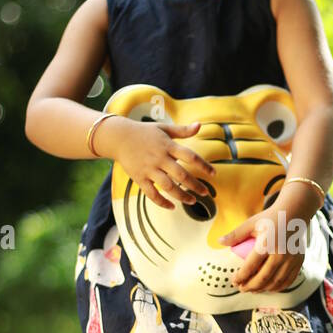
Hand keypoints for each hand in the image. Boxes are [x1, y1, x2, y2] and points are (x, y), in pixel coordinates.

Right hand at [101, 116, 217, 209]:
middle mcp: (159, 158)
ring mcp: (149, 169)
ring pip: (168, 187)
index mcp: (168, 146)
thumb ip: (182, 130)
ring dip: (182, 196)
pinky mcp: (139, 178)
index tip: (213, 174)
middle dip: (195, 186)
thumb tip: (199, 125)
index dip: (203, 165)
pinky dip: (162, 202)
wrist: (119, 138)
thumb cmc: (144, 133)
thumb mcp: (164, 129)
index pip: (190, 156)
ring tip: (192, 201)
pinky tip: (172, 207)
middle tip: (206, 193)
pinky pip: (151, 194)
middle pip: (181, 175)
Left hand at [219, 206, 307, 293]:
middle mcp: (280, 254)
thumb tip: (219, 241)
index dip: (240, 277)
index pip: (250, 267)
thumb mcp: (252, 224)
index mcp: (266, 244)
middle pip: (263, 278)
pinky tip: (269, 288)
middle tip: (241, 288)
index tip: (234, 281)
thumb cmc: (271, 218)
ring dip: (263, 289)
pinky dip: (278, 287)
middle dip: (250, 286)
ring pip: (276, 282)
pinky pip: (288, 280)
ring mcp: (291, 259)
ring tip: (253, 290)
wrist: (295, 213)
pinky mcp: (299, 262)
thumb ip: (235, 234)